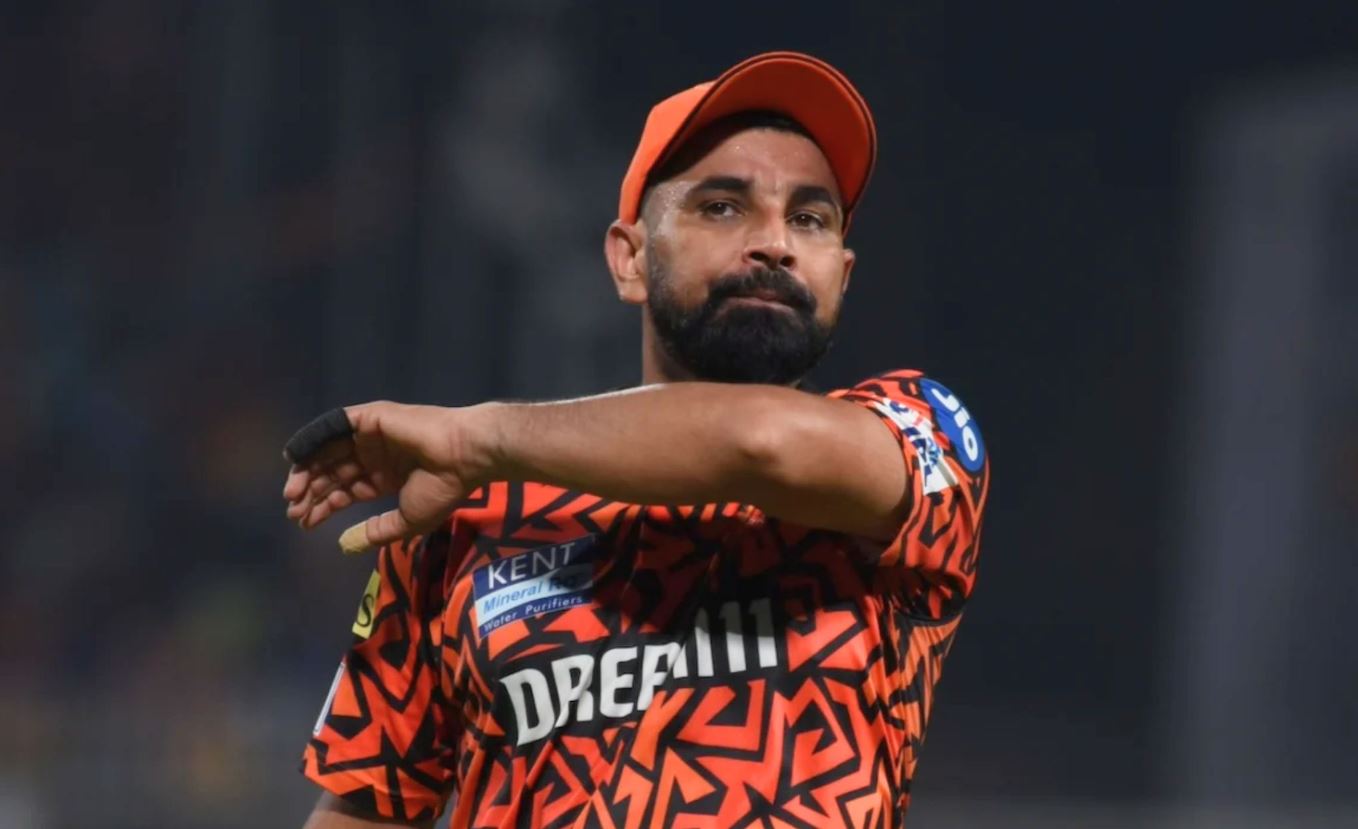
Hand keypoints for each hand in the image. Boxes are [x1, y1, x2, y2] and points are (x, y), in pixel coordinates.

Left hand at [282, 402, 490, 552]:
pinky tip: (296, 459)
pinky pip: (332, 426)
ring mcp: (371, 434)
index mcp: (386, 475)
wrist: (463, 456)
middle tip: (294, 511)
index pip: (346, 490)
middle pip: (333, 472)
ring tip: (294, 494)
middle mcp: (375, 454)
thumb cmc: (443, 488)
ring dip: (308, 471)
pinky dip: (312, 440)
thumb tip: (343, 545)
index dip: (325, 506)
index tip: (304, 523)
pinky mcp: (369, 418)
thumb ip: (376, 532)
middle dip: (312, 492)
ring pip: (329, 451)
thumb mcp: (406, 520)